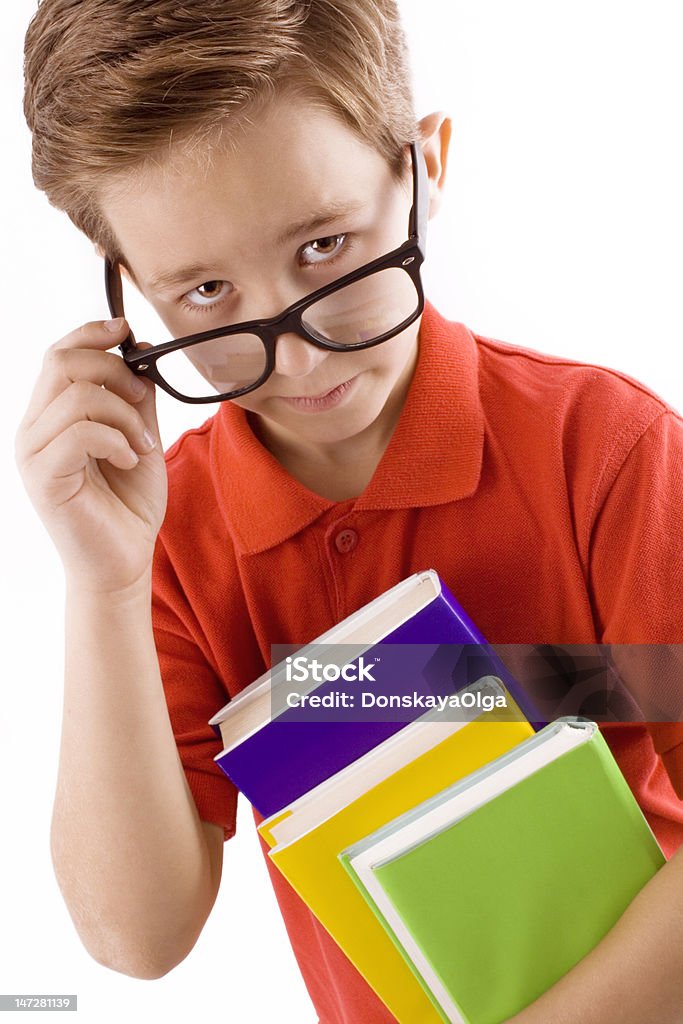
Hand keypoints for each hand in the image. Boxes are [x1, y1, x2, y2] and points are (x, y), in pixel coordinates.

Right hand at [15, 318, 167, 593]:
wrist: (122, 564)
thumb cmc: (128, 506)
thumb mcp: (139, 439)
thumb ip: (136, 399)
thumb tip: (140, 350)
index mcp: (51, 416)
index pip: (58, 354)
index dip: (91, 333)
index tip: (127, 331)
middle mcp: (33, 429)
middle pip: (62, 362)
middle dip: (114, 370)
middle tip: (143, 400)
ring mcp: (33, 453)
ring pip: (76, 395)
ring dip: (124, 414)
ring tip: (141, 445)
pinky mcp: (44, 477)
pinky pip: (79, 432)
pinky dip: (116, 438)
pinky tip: (130, 459)